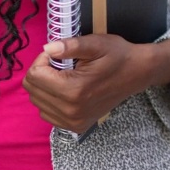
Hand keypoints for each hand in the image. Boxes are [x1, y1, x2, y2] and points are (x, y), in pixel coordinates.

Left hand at [24, 35, 143, 133]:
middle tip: (61, 63)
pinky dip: (50, 100)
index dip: (42, 60)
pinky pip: (47, 114)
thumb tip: (47, 48)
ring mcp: (73, 121)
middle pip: (32, 90)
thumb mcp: (96, 44)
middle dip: (41, 72)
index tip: (57, 55)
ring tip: (65, 76)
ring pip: (37, 103)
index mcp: (73, 90)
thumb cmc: (117, 56)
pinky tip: (66, 90)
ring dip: (45, 87)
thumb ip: (70, 45)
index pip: (34, 76)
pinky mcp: (76, 126)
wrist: (137, 73)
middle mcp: (71, 110)